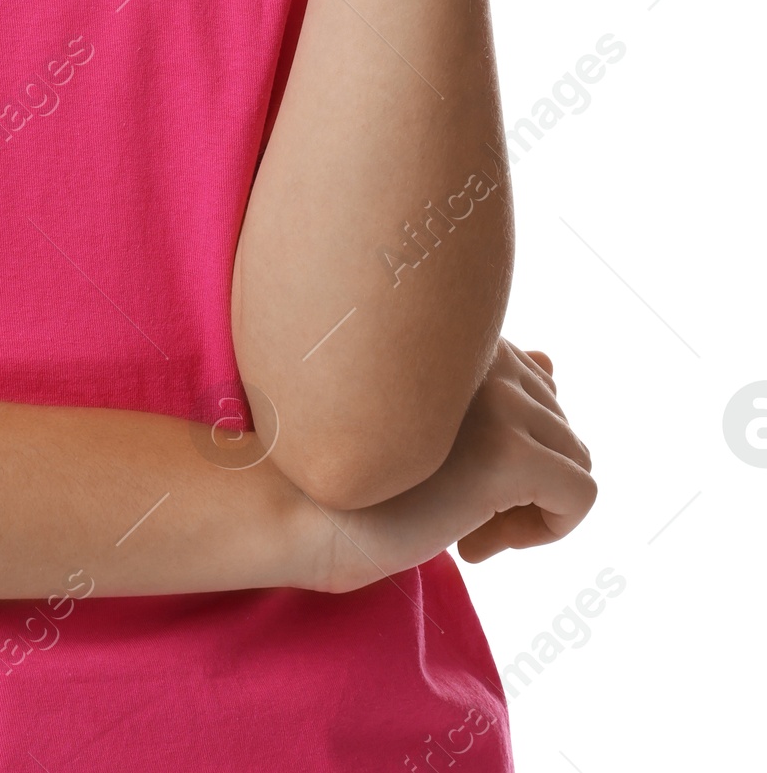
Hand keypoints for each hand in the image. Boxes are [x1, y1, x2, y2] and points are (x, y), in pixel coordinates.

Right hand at [317, 339, 595, 591]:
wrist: (293, 509)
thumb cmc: (345, 471)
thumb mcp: (427, 424)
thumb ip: (490, 391)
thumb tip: (553, 365)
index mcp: (459, 333)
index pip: (537, 382)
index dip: (506, 449)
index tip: (452, 480)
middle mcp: (483, 351)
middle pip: (560, 427)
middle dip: (521, 482)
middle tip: (454, 515)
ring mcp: (498, 399)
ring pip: (576, 461)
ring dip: (528, 510)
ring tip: (462, 528)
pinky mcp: (509, 455)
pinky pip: (581, 495)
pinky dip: (545, 531)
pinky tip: (474, 542)